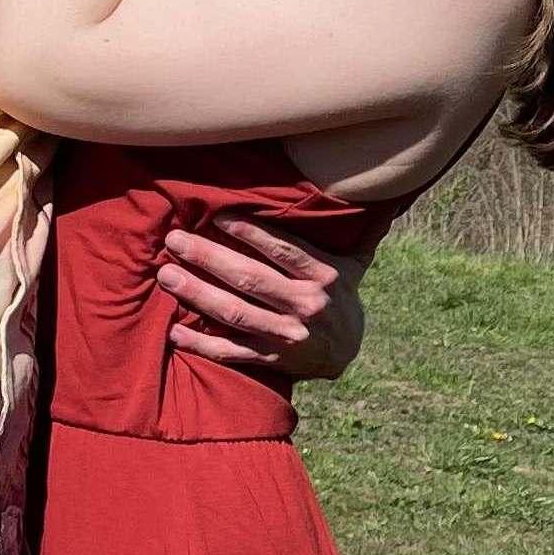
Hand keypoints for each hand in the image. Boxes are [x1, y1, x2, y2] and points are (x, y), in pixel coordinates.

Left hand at [159, 220, 364, 380]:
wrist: (347, 354)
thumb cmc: (340, 297)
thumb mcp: (353, 263)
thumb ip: (357, 230)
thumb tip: (386, 194)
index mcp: (324, 276)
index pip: (283, 250)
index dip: (250, 232)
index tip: (217, 217)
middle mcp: (306, 305)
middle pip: (251, 279)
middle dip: (209, 258)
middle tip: (174, 241)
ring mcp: (287, 335)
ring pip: (236, 312)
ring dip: (197, 294)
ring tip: (167, 275)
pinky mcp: (271, 360)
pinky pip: (232, 353)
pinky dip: (202, 344)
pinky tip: (174, 332)